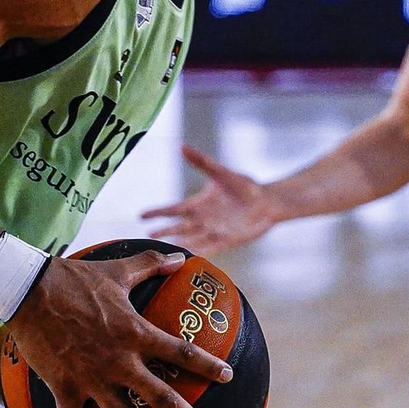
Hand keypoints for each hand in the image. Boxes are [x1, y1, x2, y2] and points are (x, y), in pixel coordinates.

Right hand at [3, 249, 233, 407]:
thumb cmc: (75, 278)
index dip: (206, 365)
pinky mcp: (63, 385)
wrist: (28, 289)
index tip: (228, 377)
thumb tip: (181, 258)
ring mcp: (91, 377)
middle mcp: (119, 360)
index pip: (180, 351)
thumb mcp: (118, 270)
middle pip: (160, 396)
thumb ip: (152, 263)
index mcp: (135, 332)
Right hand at [140, 146, 281, 254]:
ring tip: (163, 253)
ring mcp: (213, 231)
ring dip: (178, 245)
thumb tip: (182, 146)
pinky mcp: (226, 241)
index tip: (141, 215)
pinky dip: (198, 254)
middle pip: (178, 228)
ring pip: (191, 240)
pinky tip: (187, 261)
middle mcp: (203, 220)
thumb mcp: (221, 173)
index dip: (157, 212)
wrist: (268, 202)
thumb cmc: (245, 186)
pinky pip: (209, 249)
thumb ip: (201, 162)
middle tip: (146, 238)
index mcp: (199, 204)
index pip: (173, 209)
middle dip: (163, 232)